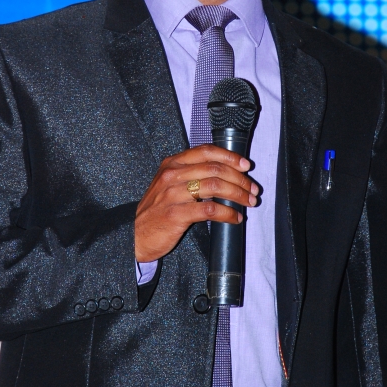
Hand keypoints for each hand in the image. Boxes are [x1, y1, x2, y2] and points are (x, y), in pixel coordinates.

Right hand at [134, 144, 258, 262]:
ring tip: (248, 202)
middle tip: (252, 190)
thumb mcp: (168, 184)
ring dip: (237, 194)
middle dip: (239, 179)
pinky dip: (227, 213)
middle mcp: (172, 175)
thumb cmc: (155, 211)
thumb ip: (190, 174)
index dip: (229, 156)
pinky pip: (209, 209)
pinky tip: (235, 217)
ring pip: (215, 186)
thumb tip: (224, 174)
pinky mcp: (176, 214)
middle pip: (215, 169)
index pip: (206, 151)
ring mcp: (172, 194)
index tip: (245, 166)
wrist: (134, 235)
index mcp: (172, 164)